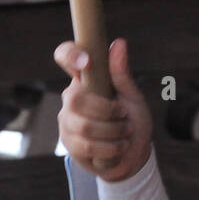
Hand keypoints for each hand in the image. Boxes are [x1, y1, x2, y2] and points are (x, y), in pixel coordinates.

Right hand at [54, 37, 152, 182]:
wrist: (131, 156)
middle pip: (75, 99)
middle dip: (107, 111)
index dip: (70, 55)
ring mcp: (67, 121)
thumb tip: (119, 43)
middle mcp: (71, 97)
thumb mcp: (133, 97)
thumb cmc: (131, 121)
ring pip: (84, 126)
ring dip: (113, 131)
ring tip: (125, 133)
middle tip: (124, 115)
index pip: (65, 55)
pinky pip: (87, 146)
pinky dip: (111, 148)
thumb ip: (122, 75)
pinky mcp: (69, 144)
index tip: (86, 63)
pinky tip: (119, 146)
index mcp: (85, 78)